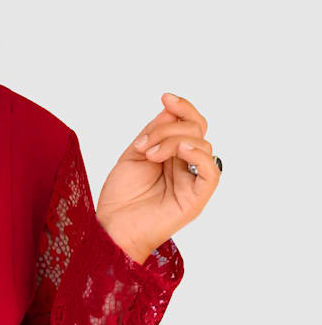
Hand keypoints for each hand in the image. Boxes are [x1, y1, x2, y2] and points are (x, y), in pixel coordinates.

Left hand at [95, 92, 219, 263]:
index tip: (165, 97)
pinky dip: (198, 154)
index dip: (182, 108)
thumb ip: (154, 132)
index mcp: (173, 155)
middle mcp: (186, 166)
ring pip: (202, 145)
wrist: (112, 227)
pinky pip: (212, 171)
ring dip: (174, 141)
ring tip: (150, 155)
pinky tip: (180, 151)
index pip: (190, 124)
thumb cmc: (121, 197)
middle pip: (197, 130)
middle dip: (169, 127)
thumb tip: (171, 111)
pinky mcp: (197, 198)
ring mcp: (193, 182)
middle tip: (144, 143)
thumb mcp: (134, 155)